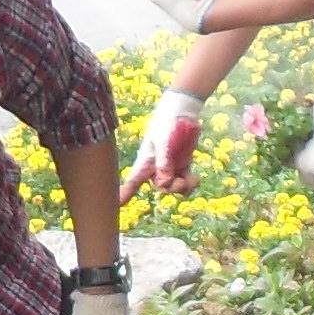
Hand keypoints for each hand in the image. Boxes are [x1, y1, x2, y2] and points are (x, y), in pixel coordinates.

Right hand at [123, 87, 201, 202]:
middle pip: (162, 187)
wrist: (182, 111)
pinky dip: (191, 182)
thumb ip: (164, 163)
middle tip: (181, 182)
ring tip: (192, 180)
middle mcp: (155, 167)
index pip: (134, 180)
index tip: (118, 203)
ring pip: (175, 187)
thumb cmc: (167, 123)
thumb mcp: (163, 142)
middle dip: (172, 188)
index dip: (126, 192)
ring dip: (184, 187)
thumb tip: (164, 183)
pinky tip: (195, 178)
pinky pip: (186, 181)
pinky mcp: (182, 164)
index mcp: (146, 161)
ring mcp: (170, 166)